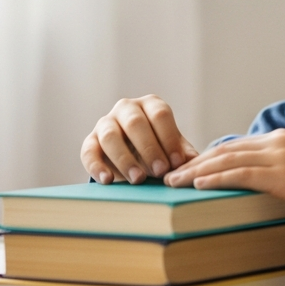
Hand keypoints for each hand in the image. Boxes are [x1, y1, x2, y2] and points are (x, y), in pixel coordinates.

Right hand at [81, 95, 199, 184]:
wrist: (132, 152)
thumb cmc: (159, 147)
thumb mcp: (172, 147)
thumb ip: (183, 153)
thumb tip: (195, 163)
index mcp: (150, 105)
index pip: (160, 115)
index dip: (169, 138)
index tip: (177, 162)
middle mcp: (126, 108)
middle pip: (135, 123)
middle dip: (149, 148)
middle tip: (160, 171)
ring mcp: (106, 123)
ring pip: (111, 136)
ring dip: (125, 159)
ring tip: (138, 179)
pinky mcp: (90, 141)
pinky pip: (89, 151)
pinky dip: (97, 167)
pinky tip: (107, 181)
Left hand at [163, 129, 284, 218]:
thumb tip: (263, 192)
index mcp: (283, 140)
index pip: (236, 147)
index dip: (208, 157)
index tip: (188, 168)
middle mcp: (277, 143)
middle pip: (225, 150)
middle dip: (194, 162)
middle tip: (170, 174)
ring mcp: (280, 157)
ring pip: (228, 160)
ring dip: (197, 171)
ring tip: (174, 181)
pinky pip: (243, 174)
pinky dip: (217, 178)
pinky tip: (199, 184)